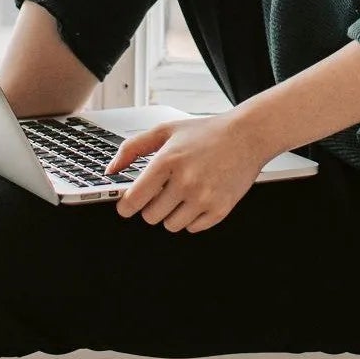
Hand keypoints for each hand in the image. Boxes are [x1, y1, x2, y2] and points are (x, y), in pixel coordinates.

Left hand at [105, 111, 269, 231]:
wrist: (248, 135)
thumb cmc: (206, 132)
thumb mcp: (167, 130)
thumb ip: (133, 147)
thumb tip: (111, 170)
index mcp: (168, 161)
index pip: (133, 201)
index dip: (127, 205)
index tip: (130, 203)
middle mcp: (185, 181)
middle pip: (150, 216)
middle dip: (154, 205)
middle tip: (167, 189)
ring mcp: (203, 197)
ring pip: (170, 225)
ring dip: (173, 212)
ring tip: (185, 191)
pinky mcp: (219, 209)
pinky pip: (192, 228)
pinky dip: (193, 217)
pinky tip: (201, 196)